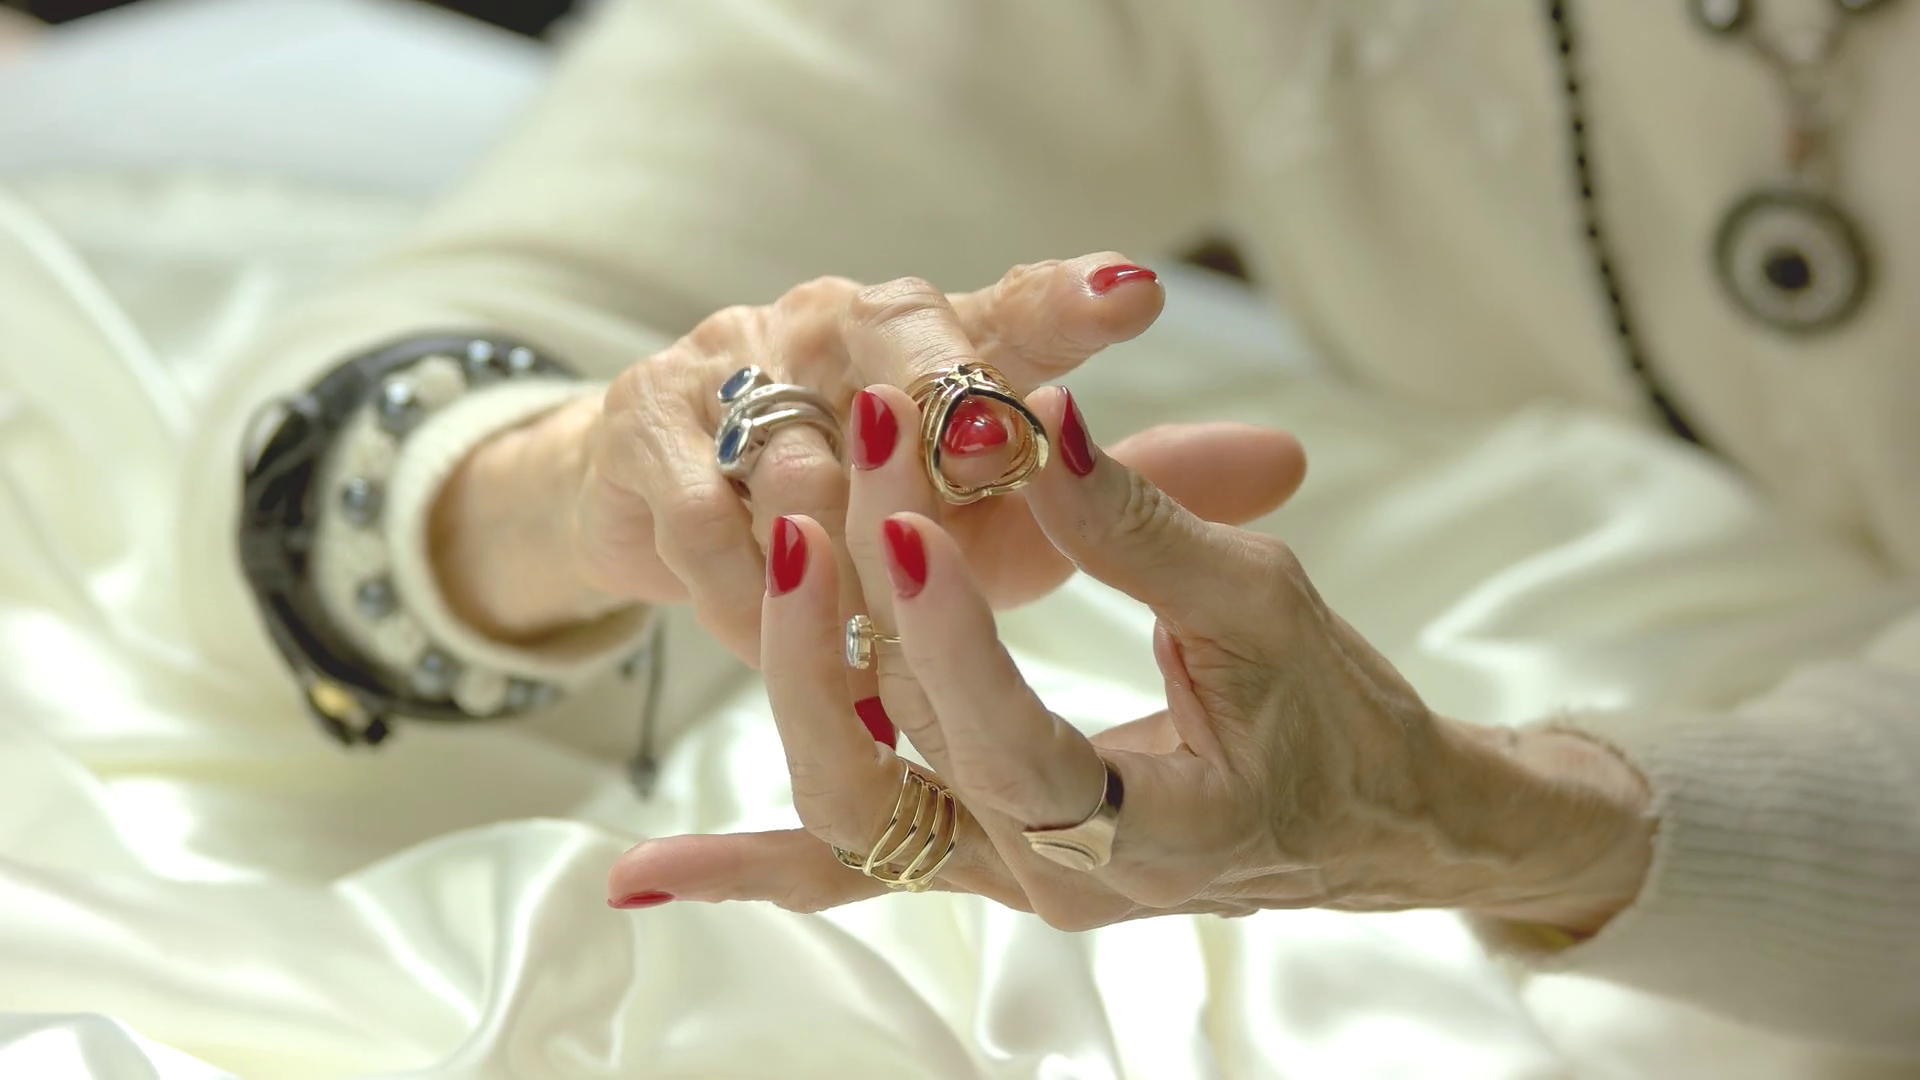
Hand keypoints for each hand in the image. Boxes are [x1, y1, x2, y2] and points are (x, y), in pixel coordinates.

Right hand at [428, 254, 1303, 661]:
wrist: (681, 507)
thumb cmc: (874, 510)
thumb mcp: (1009, 508)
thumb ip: (1131, 487)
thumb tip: (1289, 459)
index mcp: (945, 332)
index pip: (1021, 306)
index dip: (1072, 306)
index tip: (1137, 299)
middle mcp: (843, 325)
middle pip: (902, 355)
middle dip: (942, 411)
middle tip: (984, 463)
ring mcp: (740, 367)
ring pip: (802, 453)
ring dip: (841, 542)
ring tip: (879, 622)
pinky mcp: (651, 430)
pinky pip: (708, 520)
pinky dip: (747, 585)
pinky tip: (777, 635)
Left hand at [608, 386, 1652, 935]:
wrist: (1369, 822)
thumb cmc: (1342, 720)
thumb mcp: (1265, 610)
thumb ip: (1145, 530)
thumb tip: (1043, 426)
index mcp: (1145, 834)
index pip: (1012, 742)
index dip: (948, 634)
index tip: (904, 516)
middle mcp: (1052, 882)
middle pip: (897, 763)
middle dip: (852, 609)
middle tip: (840, 469)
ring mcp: (1003, 880)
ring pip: (847, 816)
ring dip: (789, 684)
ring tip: (753, 552)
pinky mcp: (979, 856)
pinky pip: (851, 869)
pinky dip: (751, 867)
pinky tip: (645, 875)